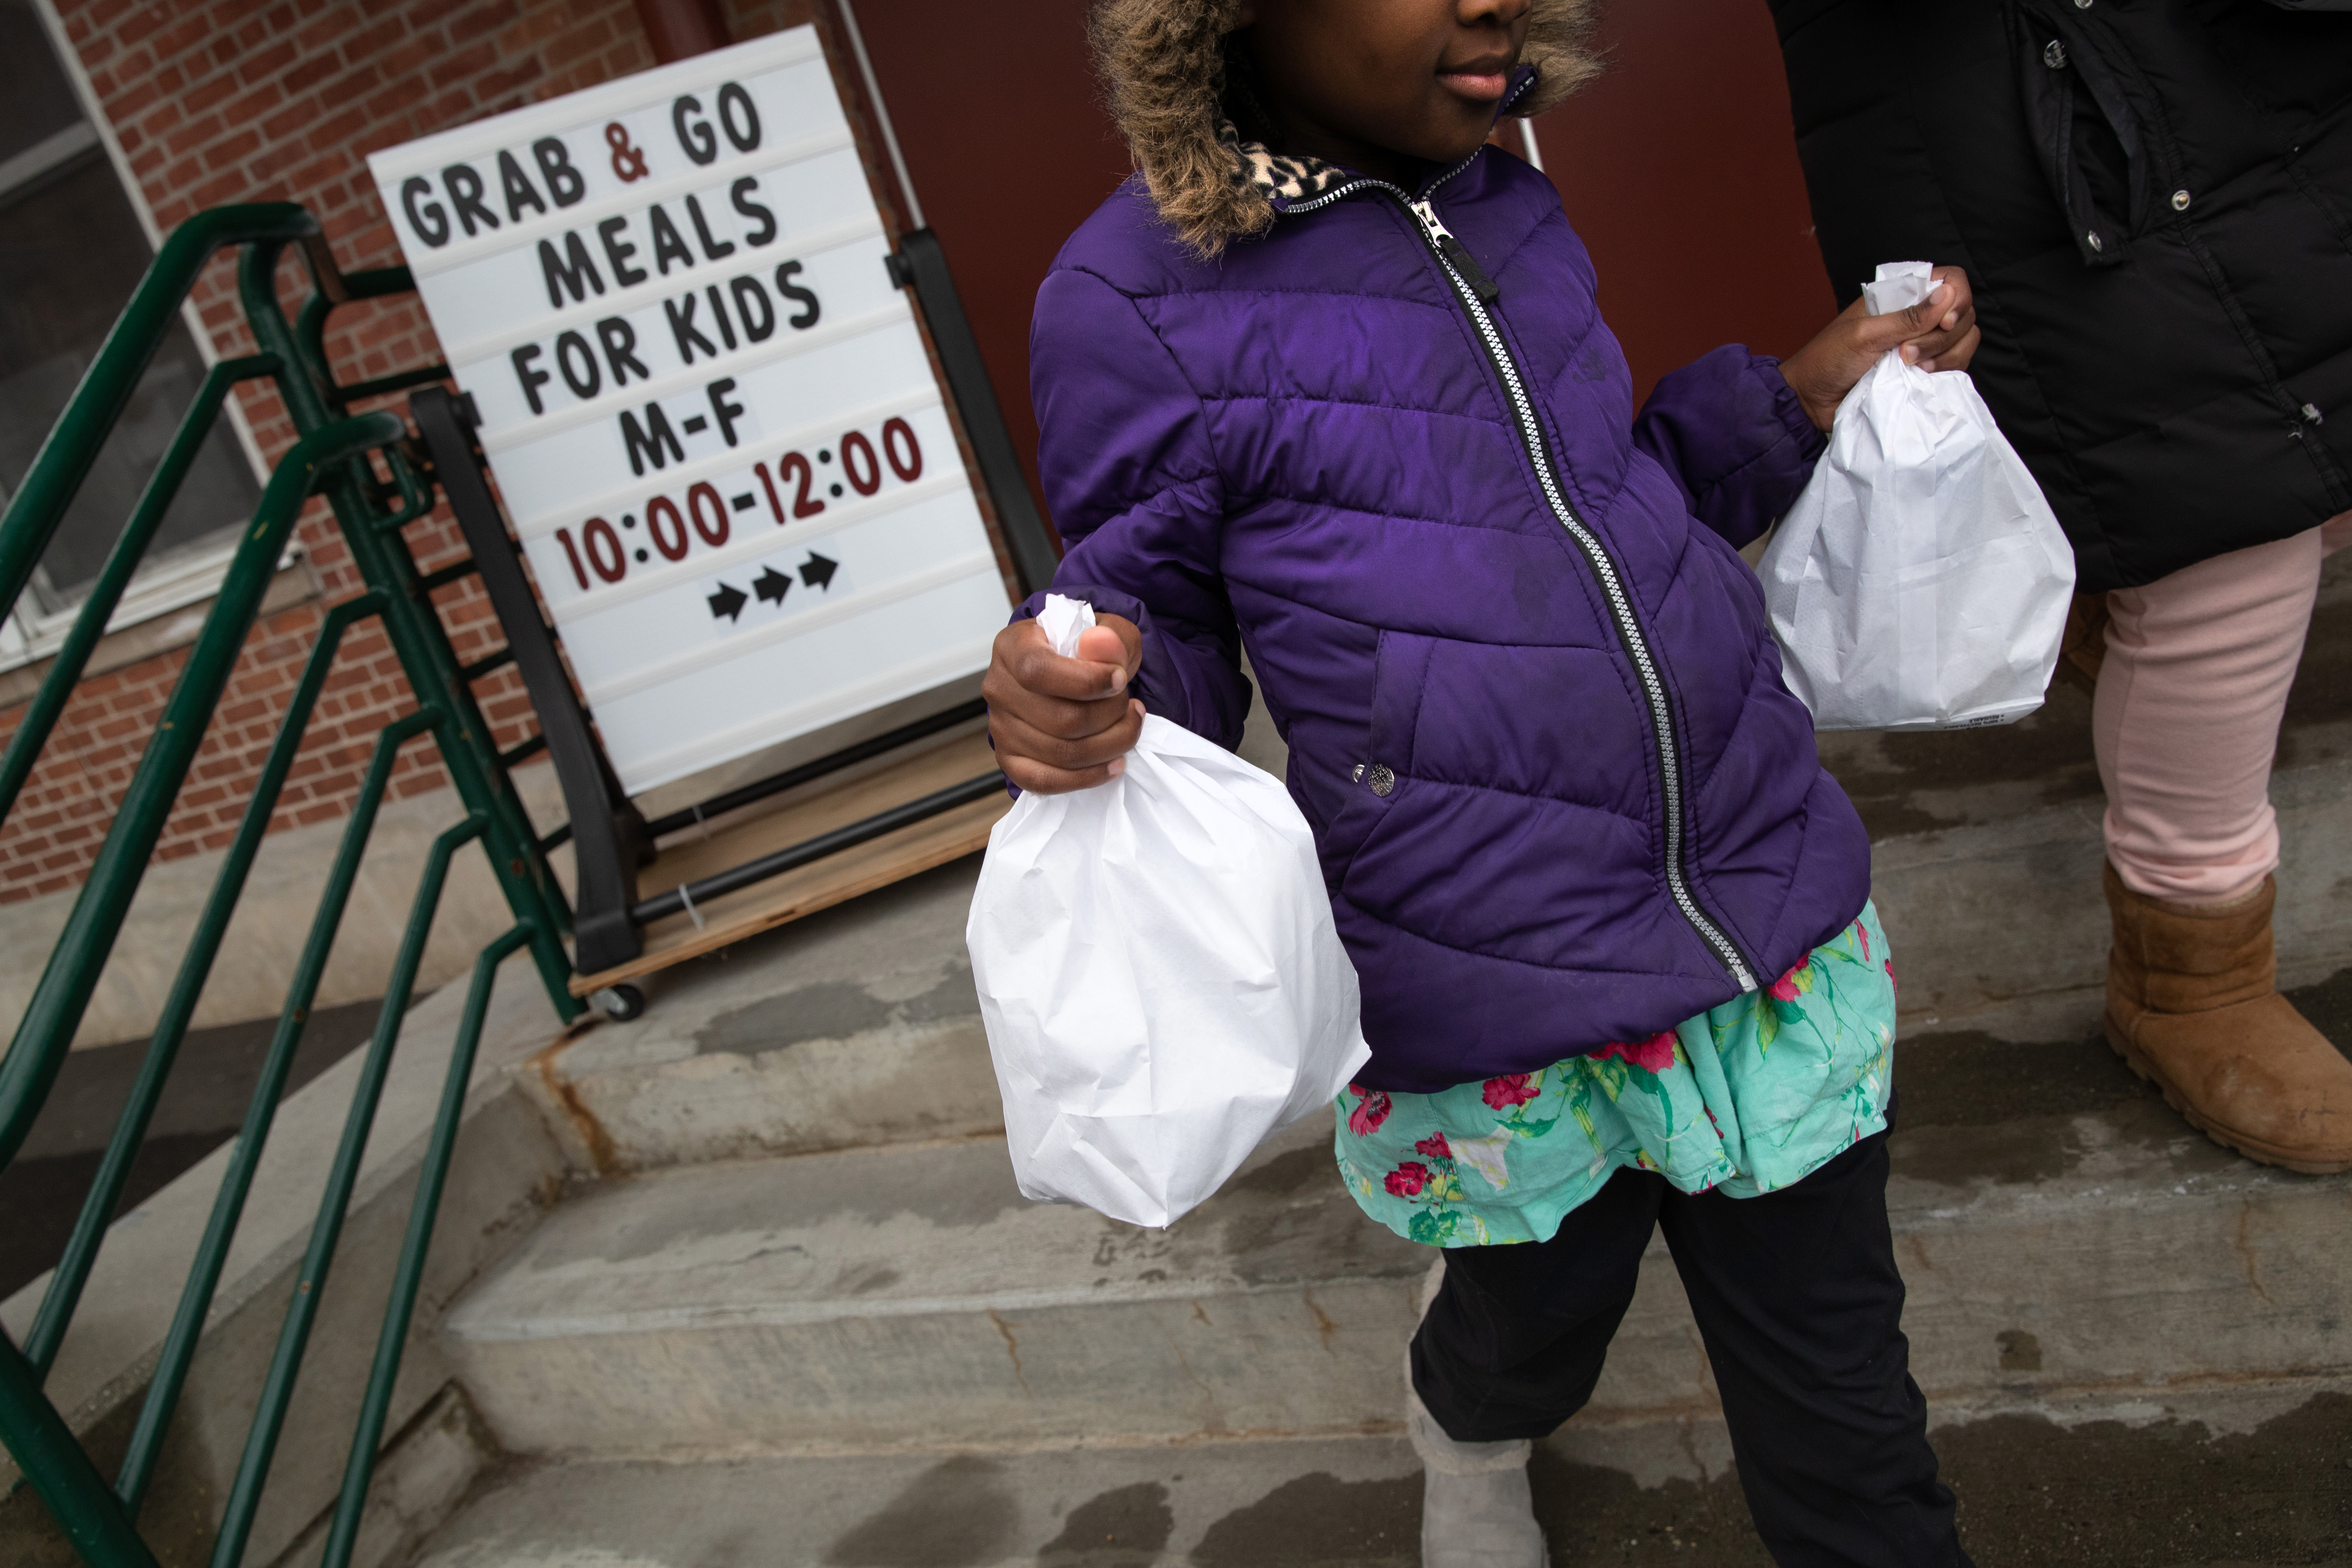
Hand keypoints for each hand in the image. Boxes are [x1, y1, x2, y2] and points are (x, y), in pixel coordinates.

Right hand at [982, 613, 1144, 792]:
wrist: (1078, 677)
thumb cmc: (1090, 654)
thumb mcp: (1111, 634)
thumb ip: (1111, 637)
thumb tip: (1100, 643)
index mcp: (1013, 647)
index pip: (1038, 670)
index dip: (1086, 681)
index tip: (1121, 680)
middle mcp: (998, 688)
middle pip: (1060, 719)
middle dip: (1110, 716)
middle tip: (1131, 706)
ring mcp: (1000, 728)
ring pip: (1061, 753)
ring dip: (1110, 745)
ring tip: (1129, 727)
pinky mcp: (1009, 760)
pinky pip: (1046, 781)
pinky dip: (1089, 777)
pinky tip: (1115, 763)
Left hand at [1779, 266, 1981, 430]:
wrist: (1812, 401)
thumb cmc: (1828, 360)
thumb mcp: (1864, 335)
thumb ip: (1906, 318)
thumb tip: (1947, 294)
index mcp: (1900, 295)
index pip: (1950, 281)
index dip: (1958, 298)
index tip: (1945, 322)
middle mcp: (1918, 316)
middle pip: (1963, 313)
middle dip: (1942, 336)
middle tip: (1906, 353)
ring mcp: (1924, 344)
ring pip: (1964, 340)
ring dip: (1944, 356)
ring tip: (1910, 368)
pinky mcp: (1925, 371)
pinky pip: (1955, 366)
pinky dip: (1945, 371)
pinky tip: (1920, 378)